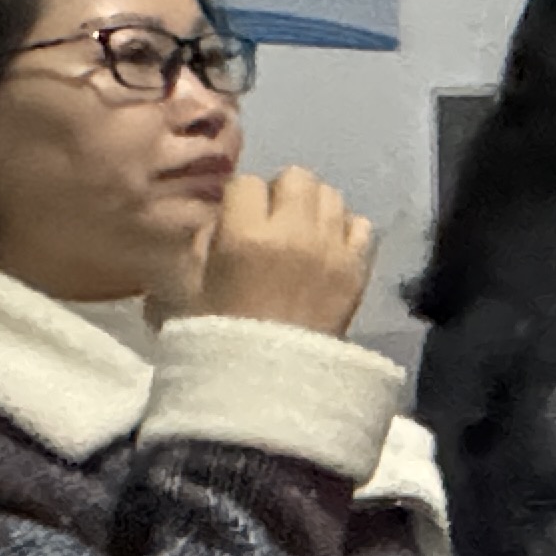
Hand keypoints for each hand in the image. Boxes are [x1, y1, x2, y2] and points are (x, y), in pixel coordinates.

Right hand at [195, 168, 374, 336]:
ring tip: (303, 233)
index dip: (241, 199)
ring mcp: (332, 248)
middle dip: (282, 193)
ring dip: (315, 208)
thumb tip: (223, 218)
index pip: (247, 183)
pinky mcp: (359, 267)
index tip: (239, 218)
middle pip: (297, 177)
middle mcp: (293, 232)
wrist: (273, 379)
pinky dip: (346, 230)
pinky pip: (361, 224)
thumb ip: (206, 242)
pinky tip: (330, 248)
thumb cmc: (223, 335)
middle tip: (274, 220)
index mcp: (244, 236)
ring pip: (331, 195)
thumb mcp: (193, 285)